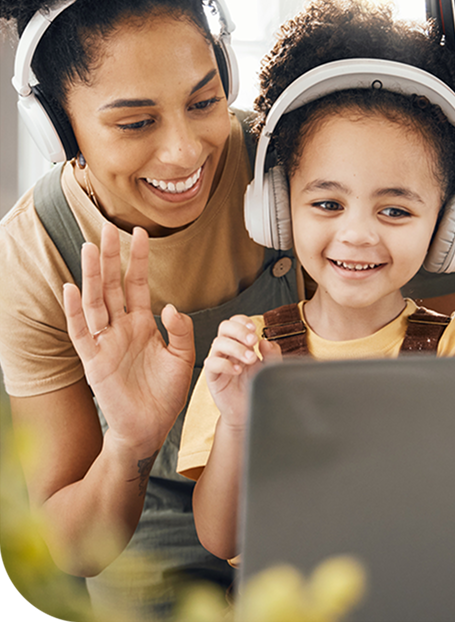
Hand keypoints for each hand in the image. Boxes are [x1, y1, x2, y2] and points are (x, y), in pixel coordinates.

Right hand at [63, 223, 195, 454]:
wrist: (151, 427)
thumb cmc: (166, 394)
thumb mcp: (183, 358)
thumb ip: (179, 330)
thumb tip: (171, 305)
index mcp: (142, 324)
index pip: (137, 284)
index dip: (138, 260)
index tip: (140, 234)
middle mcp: (121, 328)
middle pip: (112, 286)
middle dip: (110, 257)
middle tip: (108, 228)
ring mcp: (105, 343)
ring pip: (95, 302)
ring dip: (92, 275)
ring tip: (89, 248)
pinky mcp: (94, 361)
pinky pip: (81, 332)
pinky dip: (75, 311)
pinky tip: (72, 288)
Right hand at [204, 315, 280, 426]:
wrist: (248, 412)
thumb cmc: (256, 387)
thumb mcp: (270, 368)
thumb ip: (272, 354)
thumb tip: (265, 341)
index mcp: (241, 343)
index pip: (236, 323)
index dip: (243, 322)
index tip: (255, 329)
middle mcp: (228, 350)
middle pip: (225, 327)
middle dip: (239, 330)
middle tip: (253, 341)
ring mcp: (219, 361)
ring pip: (218, 342)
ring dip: (236, 348)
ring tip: (250, 359)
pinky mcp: (212, 377)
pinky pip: (212, 363)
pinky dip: (225, 364)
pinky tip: (238, 370)